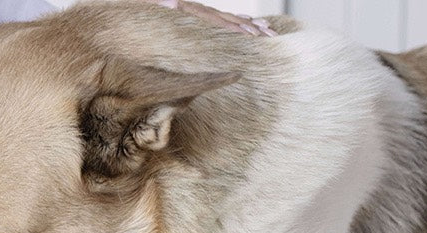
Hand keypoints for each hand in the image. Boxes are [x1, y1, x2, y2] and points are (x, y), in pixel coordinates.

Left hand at [150, 0, 276, 35]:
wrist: (154, 2)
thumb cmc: (153, 6)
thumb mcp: (160, 6)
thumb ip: (167, 4)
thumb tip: (171, 2)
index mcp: (197, 12)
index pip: (223, 21)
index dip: (239, 28)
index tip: (255, 34)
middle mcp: (206, 12)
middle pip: (235, 21)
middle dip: (254, 29)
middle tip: (273, 36)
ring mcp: (206, 13)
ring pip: (234, 20)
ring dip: (252, 26)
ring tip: (270, 31)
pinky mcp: (204, 16)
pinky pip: (226, 20)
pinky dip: (240, 22)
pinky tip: (252, 26)